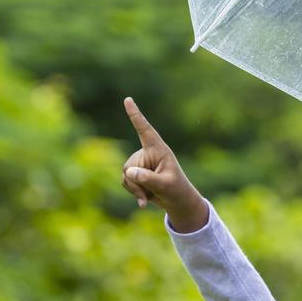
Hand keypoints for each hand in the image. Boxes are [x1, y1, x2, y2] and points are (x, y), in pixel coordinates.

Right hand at [121, 97, 208, 232]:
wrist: (176, 200)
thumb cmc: (176, 189)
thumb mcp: (165, 185)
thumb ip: (148, 179)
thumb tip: (128, 172)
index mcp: (158, 149)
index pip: (145, 129)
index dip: (136, 115)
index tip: (128, 99)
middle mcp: (146, 153)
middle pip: (130, 166)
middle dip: (136, 183)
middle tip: (149, 193)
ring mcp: (139, 163)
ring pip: (126, 175)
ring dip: (136, 189)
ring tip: (150, 194)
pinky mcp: (134, 173)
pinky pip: (125, 182)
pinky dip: (134, 192)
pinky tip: (145, 198)